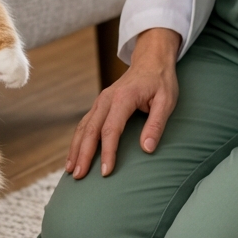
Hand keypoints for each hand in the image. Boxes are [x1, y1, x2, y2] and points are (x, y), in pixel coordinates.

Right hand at [66, 27, 180, 178]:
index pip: (111, 129)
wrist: (151, 60)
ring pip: (83, 126)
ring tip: (71, 170)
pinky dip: (78, 140)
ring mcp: (101, 101)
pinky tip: (75, 154)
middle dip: (83, 154)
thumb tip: (147, 149)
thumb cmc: (160, 81)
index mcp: (123, 98)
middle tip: (79, 176)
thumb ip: (156, 124)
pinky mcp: (100, 104)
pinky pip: (85, 123)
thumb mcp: (166, 101)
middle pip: (91, 129)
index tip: (105, 172)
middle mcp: (107, 99)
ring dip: (76, 148)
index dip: (107, 152)